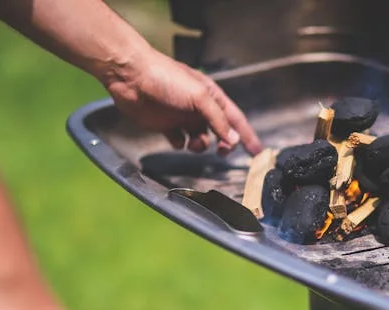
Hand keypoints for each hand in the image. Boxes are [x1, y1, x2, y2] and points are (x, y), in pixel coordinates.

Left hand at [105, 49, 262, 155]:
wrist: (131, 77)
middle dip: (225, 144)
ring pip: (201, 139)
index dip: (247, 136)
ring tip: (193, 143)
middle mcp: (200, 108)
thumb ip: (218, 120)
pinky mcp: (166, 125)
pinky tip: (175, 138)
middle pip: (220, 132)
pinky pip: (179, 141)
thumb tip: (233, 139)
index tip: (257, 152)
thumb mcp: (200, 97)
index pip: (236, 120)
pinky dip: (180, 144)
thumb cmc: (166, 79)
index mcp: (212, 97)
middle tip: (223, 152)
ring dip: (200, 145)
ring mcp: (183, 117)